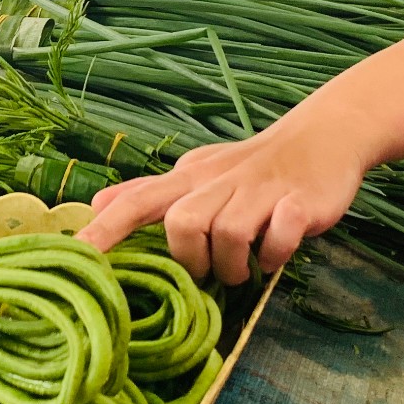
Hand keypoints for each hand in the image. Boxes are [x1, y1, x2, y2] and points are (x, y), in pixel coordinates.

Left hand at [76, 108, 373, 280]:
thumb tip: (96, 202)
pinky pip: (279, 236)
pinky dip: (276, 253)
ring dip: (234, 265)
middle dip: (190, 258)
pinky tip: (279, 249)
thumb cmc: (253, 164)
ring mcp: (260, 191)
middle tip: (210, 269)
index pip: (139, 201)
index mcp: (191, 178)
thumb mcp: (197, 172)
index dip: (107, 228)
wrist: (325, 135)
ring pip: (227, 234)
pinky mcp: (299, 203)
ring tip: (247, 266)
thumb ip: (150, 192)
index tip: (77, 253)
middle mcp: (219, 182)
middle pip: (182, 223)